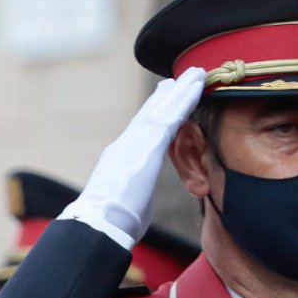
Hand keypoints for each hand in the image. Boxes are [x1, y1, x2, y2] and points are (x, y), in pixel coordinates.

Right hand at [65, 70, 206, 246]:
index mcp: (120, 162)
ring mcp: (135, 142)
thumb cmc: (111, 224)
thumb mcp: (126, 208)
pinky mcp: (148, 143)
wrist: (99, 223)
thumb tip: (137, 208)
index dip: (151, 116)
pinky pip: (172, 115)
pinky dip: (185, 98)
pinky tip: (198, 85)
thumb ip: (135, 199)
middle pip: (149, 115)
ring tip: (196, 73)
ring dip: (180, 90)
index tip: (160, 103)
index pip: (139, 134)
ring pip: (162, 109)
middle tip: (177, 79)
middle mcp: (125, 146)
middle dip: (165, 97)